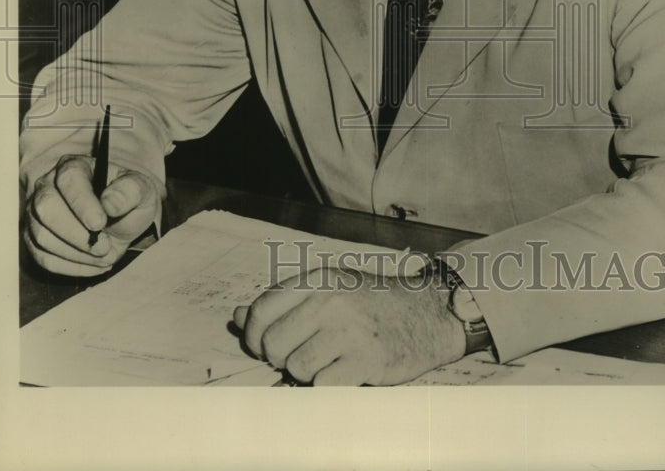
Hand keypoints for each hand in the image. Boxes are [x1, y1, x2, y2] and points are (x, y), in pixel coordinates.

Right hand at [23, 154, 161, 276]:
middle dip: (75, 233)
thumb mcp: (141, 190)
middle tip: (104, 246)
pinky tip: (95, 263)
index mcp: (74, 167)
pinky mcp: (35, 240)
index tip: (100, 223)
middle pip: (46, 208)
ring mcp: (37, 215)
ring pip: (42, 236)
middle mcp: (48, 186)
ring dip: (77, 253)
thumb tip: (109, 203)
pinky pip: (44, 258)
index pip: (68, 179)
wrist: (123, 221)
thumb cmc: (129, 201)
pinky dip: (72, 266)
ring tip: (105, 254)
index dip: (82, 202)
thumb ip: (131, 191)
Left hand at [233, 267, 466, 384]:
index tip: (263, 346)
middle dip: (282, 357)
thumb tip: (237, 316)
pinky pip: (321, 385)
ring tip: (328, 361)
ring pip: (296, 368)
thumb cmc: (371, 303)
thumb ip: (282, 303)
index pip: (260, 310)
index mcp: (318, 279)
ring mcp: (349, 331)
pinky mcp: (366, 361)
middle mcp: (331, 301)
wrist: (427, 313)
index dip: (253, 336)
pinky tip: (344, 371)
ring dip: (307, 373)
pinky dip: (328, 384)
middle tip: (304, 354)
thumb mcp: (328, 289)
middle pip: (273, 345)